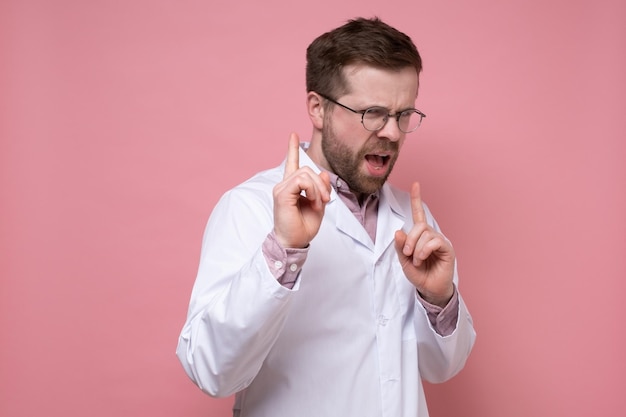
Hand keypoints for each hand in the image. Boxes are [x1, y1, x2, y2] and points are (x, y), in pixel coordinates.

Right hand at [272, 133, 330, 247]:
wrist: (294, 242)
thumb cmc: (303, 227)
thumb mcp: (319, 204)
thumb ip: (321, 188)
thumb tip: (323, 172)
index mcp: (291, 187)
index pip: (291, 164)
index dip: (292, 149)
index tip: (293, 135)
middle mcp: (284, 185)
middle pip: (307, 169)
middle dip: (322, 183)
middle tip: (326, 200)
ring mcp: (281, 189)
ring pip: (306, 174)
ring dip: (318, 188)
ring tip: (319, 203)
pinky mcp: (282, 194)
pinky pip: (302, 181)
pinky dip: (313, 190)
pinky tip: (313, 201)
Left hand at [394, 182, 454, 306]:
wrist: (429, 289)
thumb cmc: (419, 274)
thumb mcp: (404, 261)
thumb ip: (401, 247)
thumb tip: (398, 232)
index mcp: (420, 236)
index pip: (419, 214)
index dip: (416, 199)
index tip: (415, 184)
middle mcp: (431, 235)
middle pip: (419, 226)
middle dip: (410, 239)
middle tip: (408, 254)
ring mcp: (440, 241)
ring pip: (426, 234)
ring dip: (417, 249)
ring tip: (417, 261)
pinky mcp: (447, 248)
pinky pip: (434, 241)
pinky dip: (424, 250)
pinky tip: (423, 259)